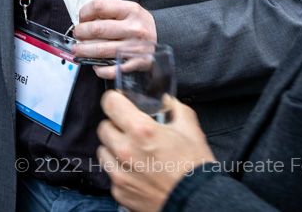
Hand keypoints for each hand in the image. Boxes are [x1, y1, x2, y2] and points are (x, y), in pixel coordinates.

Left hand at [72, 0, 156, 78]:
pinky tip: (95, 65)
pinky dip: (101, 69)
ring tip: (78, 50)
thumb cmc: (139, 23)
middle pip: (97, 29)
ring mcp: (135, 47)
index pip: (100, 6)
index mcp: (131, 10)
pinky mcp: (137, 63)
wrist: (164, 37)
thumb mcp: (129, 9)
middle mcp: (134, 28)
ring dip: (84, 51)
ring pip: (101, 50)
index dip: (85, 12)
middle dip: (81, 32)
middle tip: (77, 34)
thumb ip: (110, 11)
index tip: (81, 18)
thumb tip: (84, 19)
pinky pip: (113, 69)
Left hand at [96, 91, 214, 211]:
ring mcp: (119, 173)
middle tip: (131, 131)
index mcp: (141, 130)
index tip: (120, 103)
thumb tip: (165, 100)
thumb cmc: (195, 168)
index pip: (109, 103)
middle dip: (116, 125)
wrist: (197, 203)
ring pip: (103, 150)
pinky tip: (137, 172)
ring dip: (114, 148)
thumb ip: (175, 108)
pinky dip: (120, 170)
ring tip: (133, 153)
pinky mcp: (119, 191)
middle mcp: (124, 150)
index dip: (115, 100)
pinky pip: (110, 174)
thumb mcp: (191, 129)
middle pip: (103, 127)